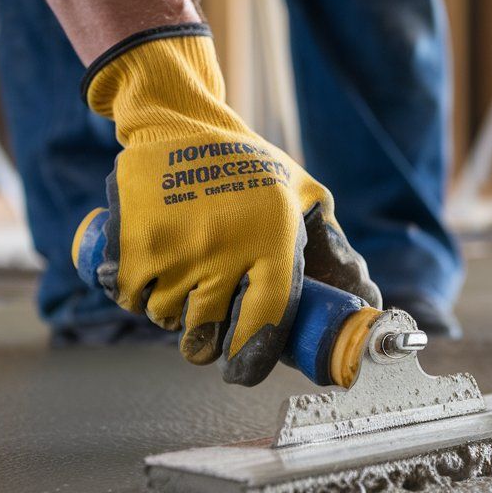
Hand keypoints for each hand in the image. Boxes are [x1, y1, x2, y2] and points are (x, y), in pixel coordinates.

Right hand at [76, 25, 378, 383]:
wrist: (180, 121)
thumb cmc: (248, 165)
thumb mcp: (302, 194)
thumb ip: (330, 244)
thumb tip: (361, 294)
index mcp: (274, 242)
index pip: (265, 322)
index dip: (250, 358)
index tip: (240, 371)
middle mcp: (226, 251)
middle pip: (207, 331)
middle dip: (203, 340)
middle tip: (204, 326)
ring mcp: (177, 249)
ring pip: (165, 317)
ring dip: (168, 313)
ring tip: (178, 286)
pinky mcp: (134, 242)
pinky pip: (130, 296)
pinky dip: (135, 295)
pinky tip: (148, 277)